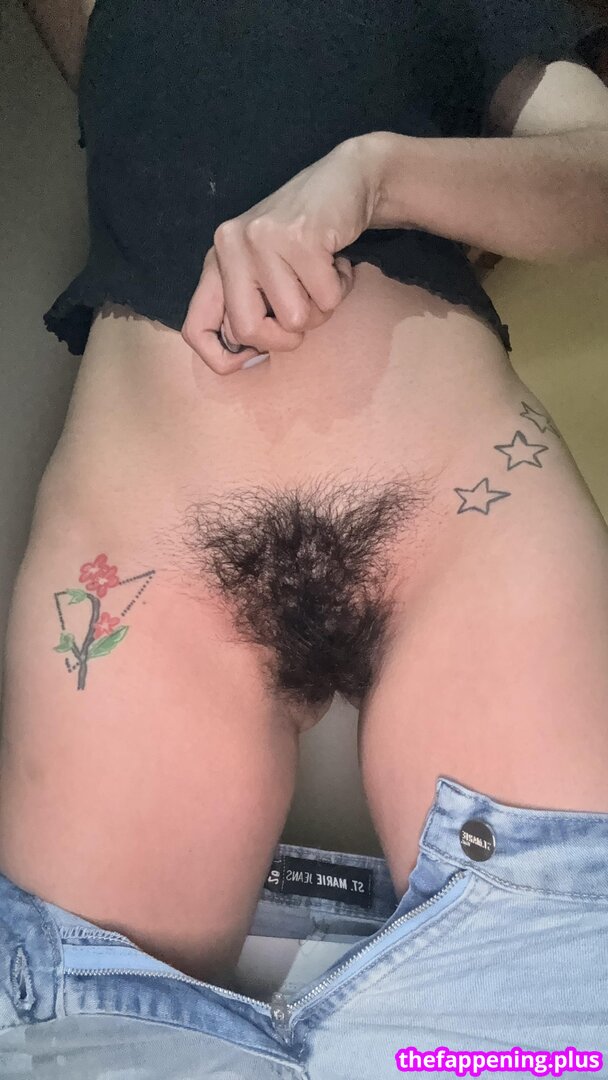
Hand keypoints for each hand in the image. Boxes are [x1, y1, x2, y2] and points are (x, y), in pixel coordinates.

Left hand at [181, 135, 381, 373]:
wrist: (345, 181)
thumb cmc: (305, 238)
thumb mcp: (264, 269)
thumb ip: (248, 305)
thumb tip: (246, 357)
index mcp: (217, 259)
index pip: (195, 329)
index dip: (220, 359)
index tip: (251, 360)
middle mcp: (230, 246)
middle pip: (248, 332)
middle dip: (284, 338)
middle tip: (303, 313)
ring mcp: (263, 240)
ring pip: (295, 319)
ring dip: (321, 309)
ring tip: (323, 277)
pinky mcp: (300, 237)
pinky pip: (326, 298)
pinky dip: (341, 289)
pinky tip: (338, 263)